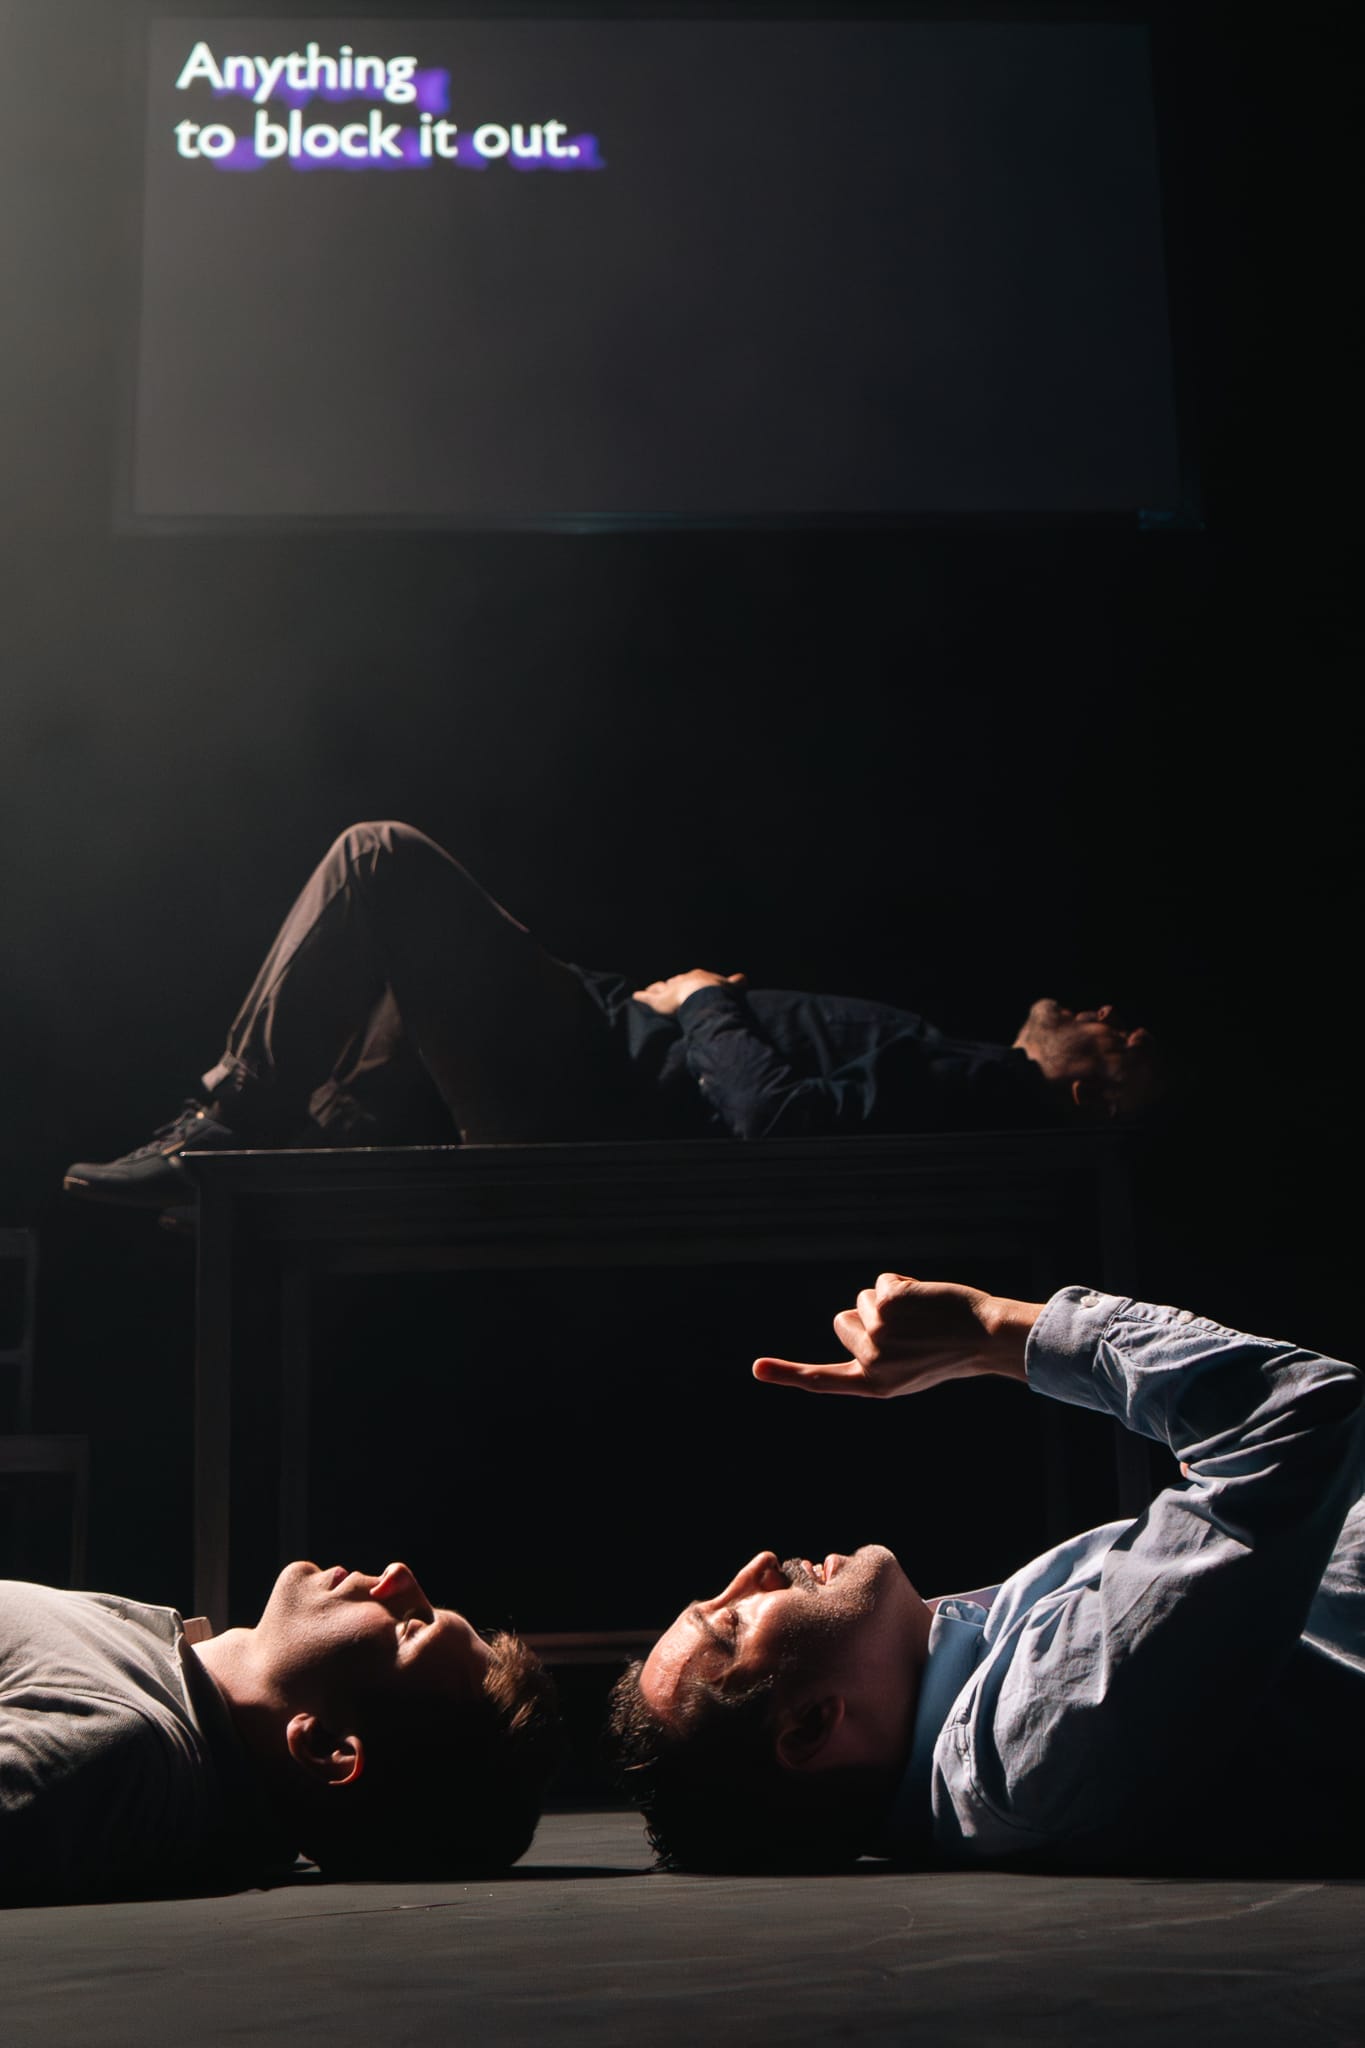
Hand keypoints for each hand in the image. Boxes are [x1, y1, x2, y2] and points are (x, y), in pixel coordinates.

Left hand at [631, 969, 746, 1015]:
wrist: (703, 995)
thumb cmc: (717, 992)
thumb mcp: (728, 987)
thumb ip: (734, 983)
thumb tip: (744, 978)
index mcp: (697, 977)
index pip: (691, 979)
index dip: (689, 983)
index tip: (688, 985)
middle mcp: (681, 980)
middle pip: (674, 982)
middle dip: (672, 985)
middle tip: (668, 989)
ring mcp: (668, 989)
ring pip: (659, 987)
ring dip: (656, 989)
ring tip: (651, 991)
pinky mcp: (657, 1000)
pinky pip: (646, 997)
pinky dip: (641, 997)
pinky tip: (635, 996)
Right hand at [753, 1272, 1040, 1398]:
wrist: (988, 1339)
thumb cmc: (952, 1352)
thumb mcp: (911, 1367)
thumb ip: (876, 1353)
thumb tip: (850, 1318)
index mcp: (875, 1385)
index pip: (823, 1381)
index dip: (787, 1375)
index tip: (756, 1369)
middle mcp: (871, 1363)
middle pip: (844, 1321)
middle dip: (869, 1315)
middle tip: (912, 1330)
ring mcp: (877, 1334)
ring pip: (865, 1299)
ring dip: (892, 1299)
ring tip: (925, 1317)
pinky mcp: (888, 1305)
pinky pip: (884, 1282)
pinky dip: (904, 1284)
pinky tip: (929, 1300)